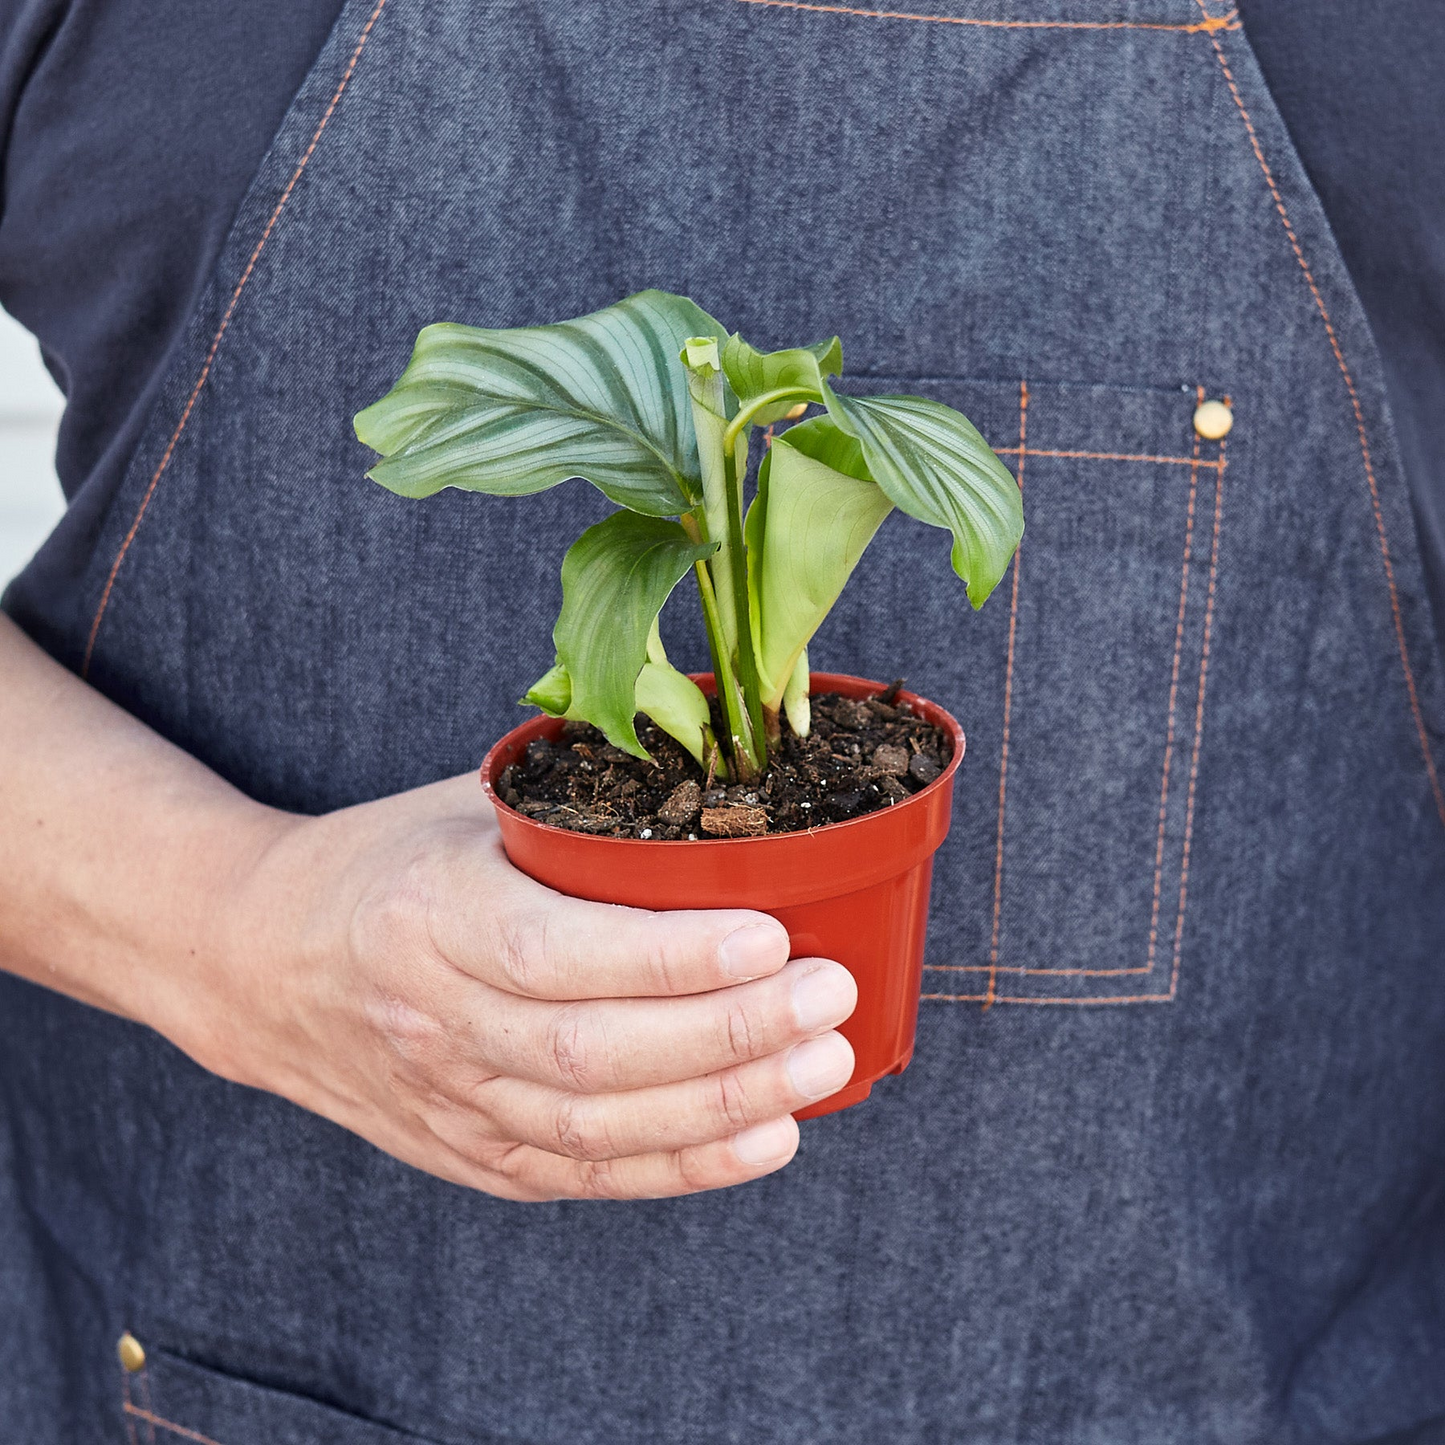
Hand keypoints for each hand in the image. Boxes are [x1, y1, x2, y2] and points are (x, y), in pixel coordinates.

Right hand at [190, 774, 856, 1201]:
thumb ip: (576, 802)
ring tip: (821, 1065)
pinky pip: (584, 1173)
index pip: (555, 951)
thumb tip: (720, 774)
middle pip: (591, 1052)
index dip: (667, 958)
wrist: (261, 961)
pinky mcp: (471, 1151)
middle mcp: (433, 1019)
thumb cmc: (388, 863)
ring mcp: (450, 1099)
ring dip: (723, 1106)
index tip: (768, 935)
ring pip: (597, 1126)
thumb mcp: (465, 805)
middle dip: (726, 1034)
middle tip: (828, 997)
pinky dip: (682, 1166)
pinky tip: (767, 1137)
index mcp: (428, 913)